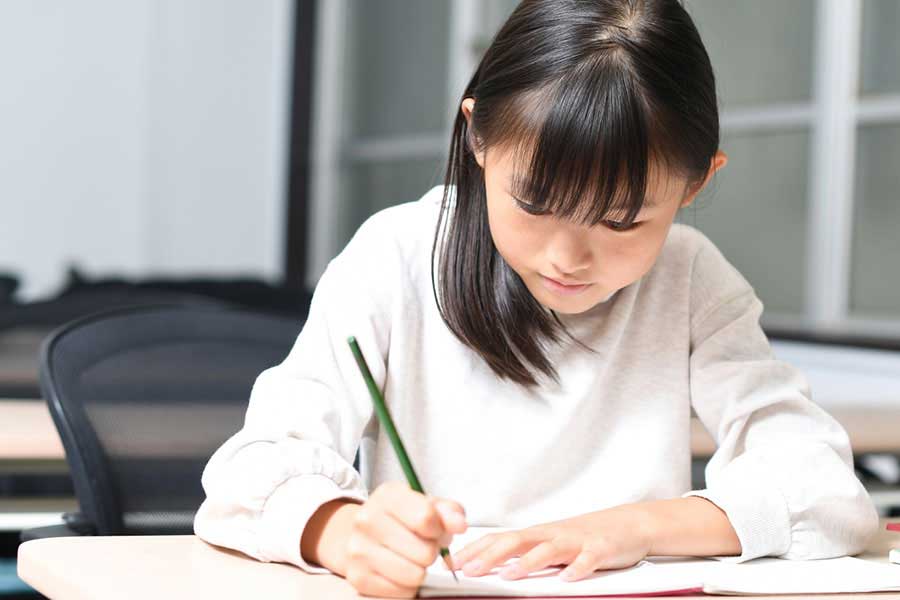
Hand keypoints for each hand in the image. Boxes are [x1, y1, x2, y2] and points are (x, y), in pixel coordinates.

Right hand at [343, 481, 466, 597]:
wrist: (358, 533)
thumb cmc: (398, 519)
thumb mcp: (425, 504)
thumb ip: (448, 512)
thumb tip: (459, 525)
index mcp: (387, 496)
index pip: (425, 517)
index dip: (440, 529)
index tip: (436, 531)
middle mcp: (367, 520)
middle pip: (425, 551)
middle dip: (431, 552)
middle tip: (421, 546)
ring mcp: (359, 550)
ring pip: (415, 575)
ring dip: (420, 570)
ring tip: (411, 559)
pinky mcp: (358, 577)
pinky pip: (402, 592)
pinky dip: (407, 586)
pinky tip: (399, 571)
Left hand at [451, 504, 651, 581]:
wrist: (626, 524)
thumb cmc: (582, 537)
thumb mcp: (548, 543)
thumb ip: (522, 553)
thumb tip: (487, 566)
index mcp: (535, 534)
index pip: (497, 539)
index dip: (473, 551)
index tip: (450, 563)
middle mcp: (551, 535)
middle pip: (515, 541)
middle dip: (489, 556)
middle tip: (468, 570)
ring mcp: (575, 541)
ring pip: (548, 550)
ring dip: (527, 562)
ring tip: (508, 574)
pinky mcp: (600, 550)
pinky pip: (588, 560)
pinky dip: (577, 568)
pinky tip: (566, 579)